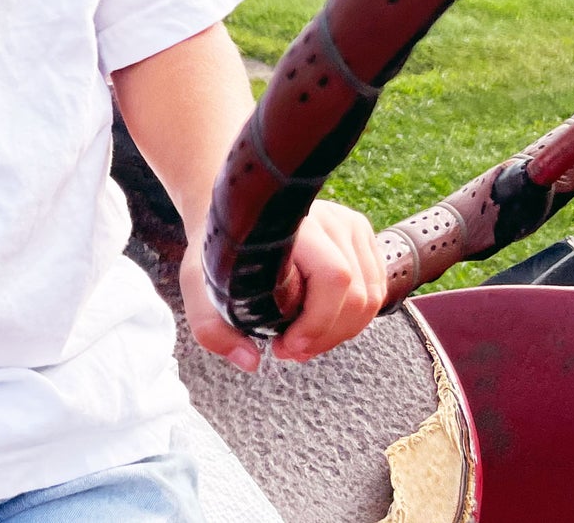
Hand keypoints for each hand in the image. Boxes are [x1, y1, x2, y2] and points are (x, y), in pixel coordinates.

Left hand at [181, 199, 387, 371]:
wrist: (230, 213)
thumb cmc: (217, 252)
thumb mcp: (197, 289)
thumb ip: (213, 330)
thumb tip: (250, 361)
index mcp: (288, 225)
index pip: (334, 276)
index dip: (318, 322)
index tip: (285, 347)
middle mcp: (325, 218)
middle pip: (357, 293)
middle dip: (327, 335)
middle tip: (292, 349)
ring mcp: (347, 222)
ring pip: (371, 294)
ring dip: (343, 330)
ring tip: (306, 338)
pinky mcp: (359, 230)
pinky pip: (377, 286)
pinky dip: (355, 316)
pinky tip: (323, 320)